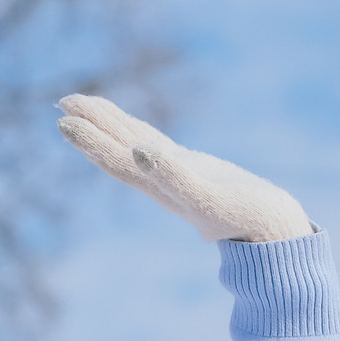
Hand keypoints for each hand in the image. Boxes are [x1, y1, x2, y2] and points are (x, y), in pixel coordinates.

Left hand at [56, 94, 310, 242]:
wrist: (276, 239)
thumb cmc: (249, 220)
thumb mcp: (211, 198)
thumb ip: (174, 176)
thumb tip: (137, 151)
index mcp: (161, 188)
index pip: (117, 159)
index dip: (90, 140)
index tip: (63, 119)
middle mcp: (162, 182)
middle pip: (118, 149)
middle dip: (92, 126)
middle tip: (63, 102)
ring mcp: (177, 176)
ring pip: (135, 145)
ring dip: (109, 127)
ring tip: (85, 107)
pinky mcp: (195, 171)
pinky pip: (159, 147)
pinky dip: (139, 133)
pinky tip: (131, 130)